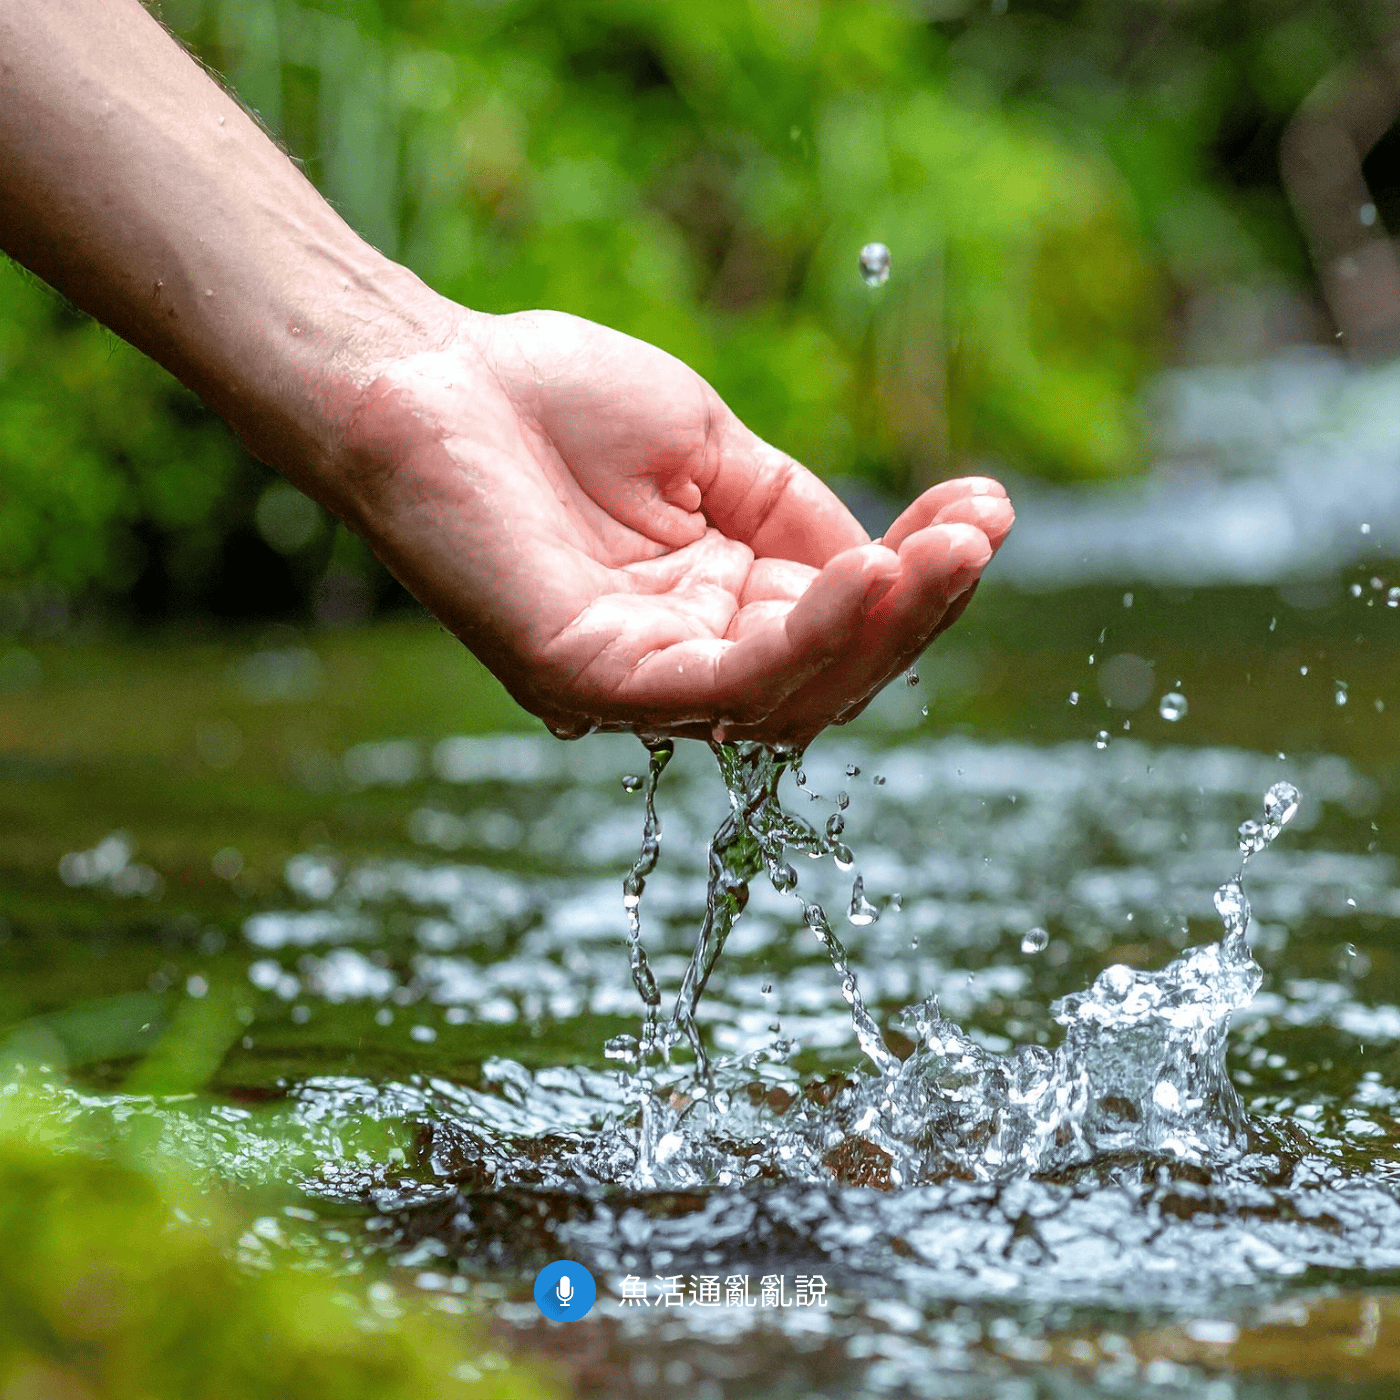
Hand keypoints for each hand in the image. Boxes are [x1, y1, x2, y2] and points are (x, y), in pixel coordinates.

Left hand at [333, 304, 1012, 747]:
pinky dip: (802, 638)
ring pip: (789, 695)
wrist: (429, 375)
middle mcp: (682, 662)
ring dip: (878, 629)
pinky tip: (864, 576)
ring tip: (936, 557)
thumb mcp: (713, 453)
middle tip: (975, 535)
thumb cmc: (554, 404)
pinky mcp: (589, 682)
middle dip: (915, 610)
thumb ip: (796, 519)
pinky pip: (720, 685)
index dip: (917, 578)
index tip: (984, 509)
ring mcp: (636, 681)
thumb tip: (885, 569)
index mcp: (713, 609)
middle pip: (829, 675)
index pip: (839, 625)